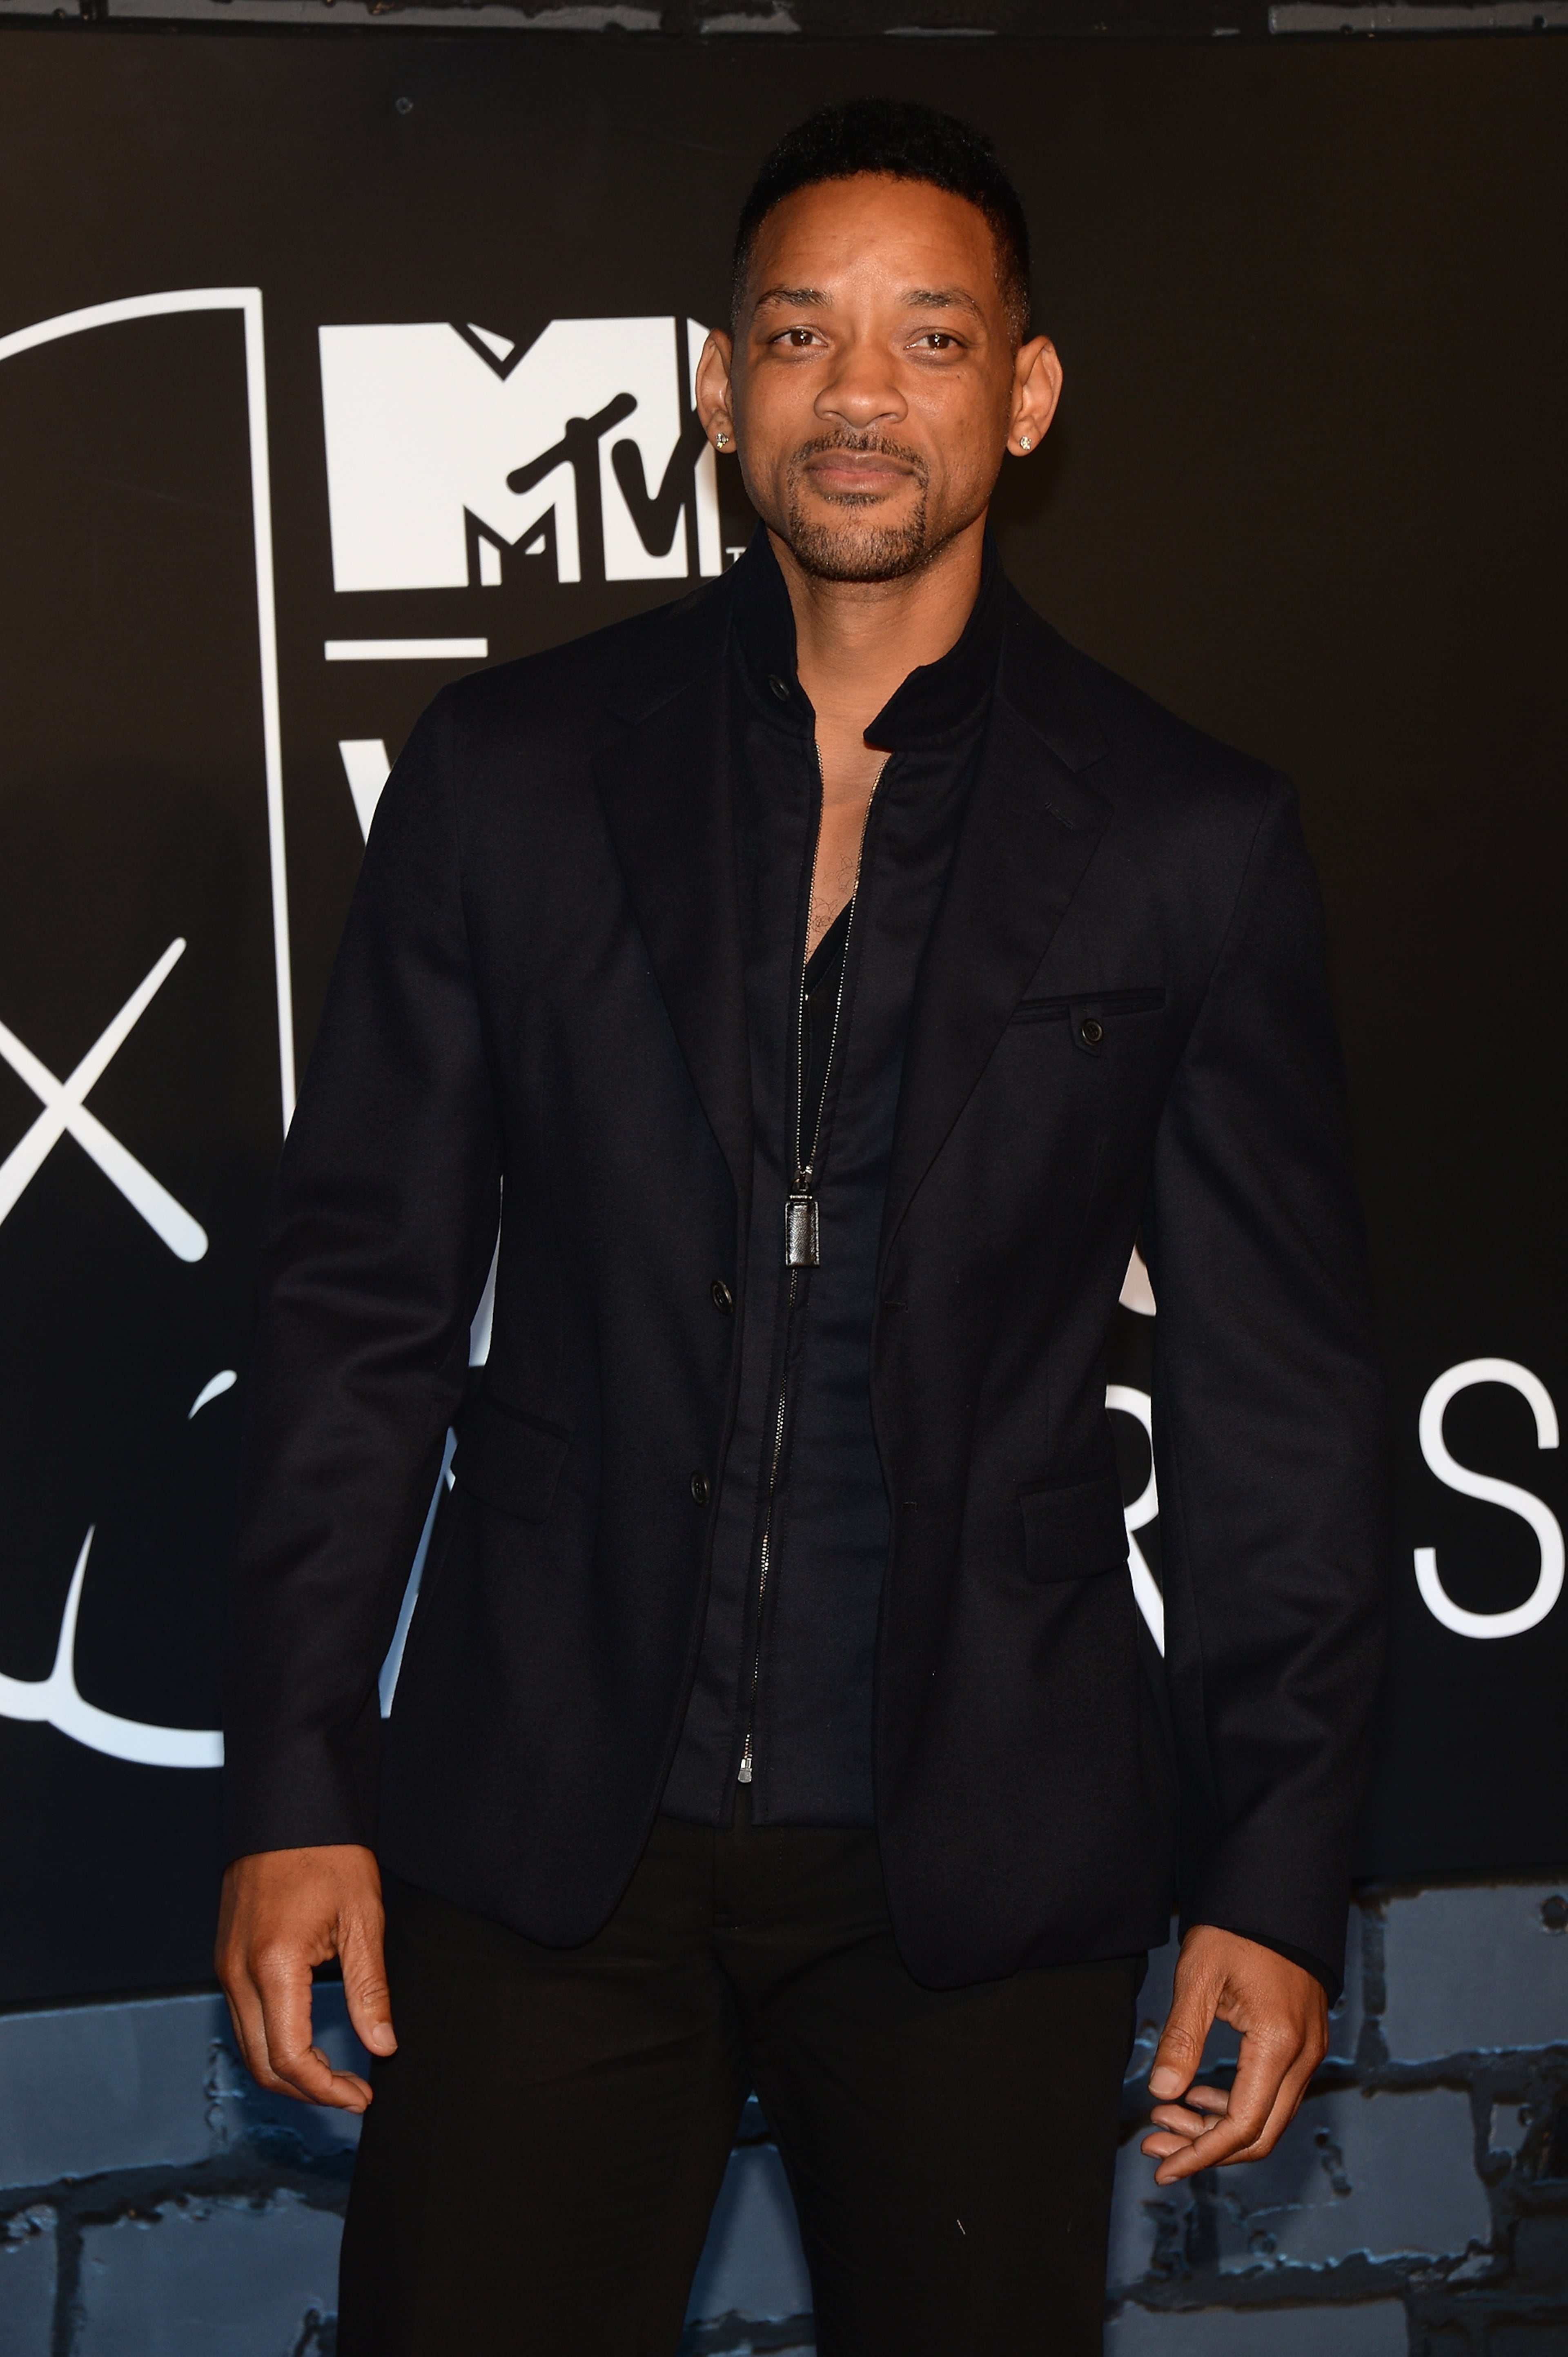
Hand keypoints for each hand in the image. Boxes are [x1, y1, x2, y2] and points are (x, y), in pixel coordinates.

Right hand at [215, 1844, 394, 2111]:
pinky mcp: (225, 1959)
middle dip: (308, 2090)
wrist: (288, 1808)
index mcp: (273, 1965)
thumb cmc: (327, 1853)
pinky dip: (274, 2043)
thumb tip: (383, 2047)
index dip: (326, 2088)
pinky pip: (244, 2020)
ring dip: (290, 2070)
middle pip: (263, 2064)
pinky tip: (309, 2040)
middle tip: (353, 2092)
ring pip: (249, 2046)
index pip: (290, 2058)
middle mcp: (238, 1972)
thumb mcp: (362, 1918)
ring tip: (338, 2073)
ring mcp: (225, 1966)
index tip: (362, 2096)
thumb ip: (369, 1989)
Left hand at [1139, 1924, 1327, 2182]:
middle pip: (1259, 2134)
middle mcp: (1303, 2057)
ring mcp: (1309, 2051)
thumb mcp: (1199, 1976)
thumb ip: (1181, 2037)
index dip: (1200, 2154)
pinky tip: (1199, 2095)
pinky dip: (1234, 2105)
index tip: (1163, 2167)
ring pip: (1266, 2116)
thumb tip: (1161, 2093)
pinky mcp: (1302, 2042)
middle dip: (1204, 2148)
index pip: (1242, 2126)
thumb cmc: (1237, 1928)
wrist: (1278, 1893)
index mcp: (1279, 2044)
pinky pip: (1272, 2093)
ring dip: (1216, 2127)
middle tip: (1154, 2142)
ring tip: (1166, 2117)